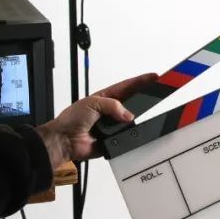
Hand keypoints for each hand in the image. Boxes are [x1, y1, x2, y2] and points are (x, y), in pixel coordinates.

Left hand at [36, 72, 157, 169]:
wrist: (64, 140)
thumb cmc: (71, 119)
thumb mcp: (92, 103)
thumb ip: (113, 105)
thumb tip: (128, 115)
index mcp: (105, 98)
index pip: (127, 87)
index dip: (141, 81)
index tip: (154, 77)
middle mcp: (110, 111)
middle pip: (132, 104)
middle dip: (142, 100)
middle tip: (155, 95)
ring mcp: (112, 125)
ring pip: (130, 121)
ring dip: (132, 121)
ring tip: (130, 120)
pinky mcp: (113, 139)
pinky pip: (126, 137)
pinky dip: (128, 136)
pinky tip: (127, 133)